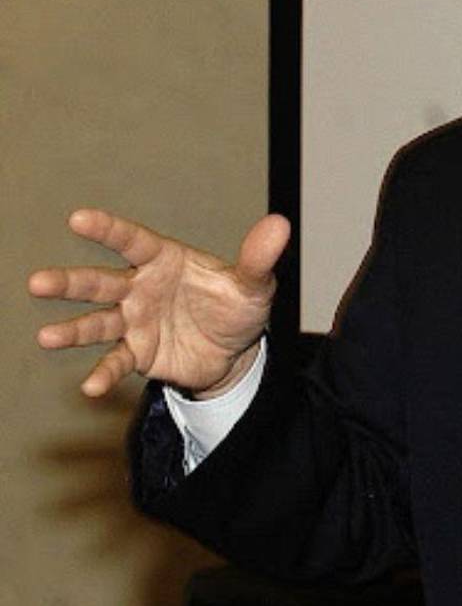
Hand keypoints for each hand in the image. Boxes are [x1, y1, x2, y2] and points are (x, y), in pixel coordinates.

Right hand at [29, 209, 289, 397]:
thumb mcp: (253, 284)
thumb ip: (259, 257)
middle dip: (69, 282)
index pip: (133, 241)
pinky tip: (91, 387)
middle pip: (100, 282)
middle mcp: (140, 288)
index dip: (107, 230)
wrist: (236, 350)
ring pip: (96, 323)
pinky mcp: (138, 353)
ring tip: (47, 337)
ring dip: (72, 330)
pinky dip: (104, 373)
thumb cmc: (237, 305)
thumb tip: (280, 224)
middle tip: (38, 282)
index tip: (78, 218)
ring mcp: (134, 321)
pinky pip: (116, 362)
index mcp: (164, 260)